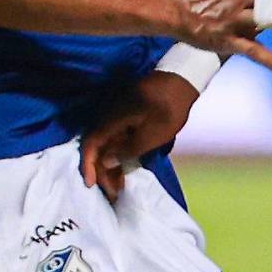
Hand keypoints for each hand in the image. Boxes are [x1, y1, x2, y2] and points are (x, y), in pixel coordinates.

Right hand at [81, 72, 196, 202]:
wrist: (183, 78)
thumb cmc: (170, 107)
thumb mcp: (152, 135)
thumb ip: (127, 150)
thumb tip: (105, 161)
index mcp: (112, 119)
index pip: (91, 144)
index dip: (88, 165)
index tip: (90, 184)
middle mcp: (110, 115)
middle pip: (98, 146)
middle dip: (101, 171)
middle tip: (112, 192)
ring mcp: (119, 115)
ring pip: (108, 143)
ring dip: (110, 164)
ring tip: (119, 187)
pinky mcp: (129, 115)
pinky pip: (117, 137)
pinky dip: (119, 153)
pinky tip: (125, 167)